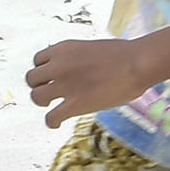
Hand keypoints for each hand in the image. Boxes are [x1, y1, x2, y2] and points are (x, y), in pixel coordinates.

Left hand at [27, 34, 156, 126]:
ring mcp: (65, 85)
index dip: (44, 69)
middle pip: (31, 78)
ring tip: (52, 105)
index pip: (38, 59)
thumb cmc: (125, 54)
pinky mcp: (74, 104)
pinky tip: (57, 123)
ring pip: (36, 97)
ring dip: (43, 102)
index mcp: (64, 49)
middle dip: (40, 85)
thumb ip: (78, 58)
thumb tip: (78, 70)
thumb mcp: (92, 47)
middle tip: (51, 90)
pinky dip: (52, 122)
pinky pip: (51, 118)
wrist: (137, 63)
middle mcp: (59, 65)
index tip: (52, 75)